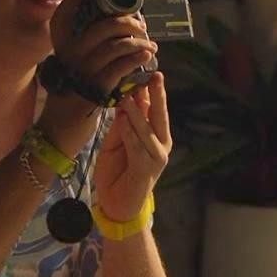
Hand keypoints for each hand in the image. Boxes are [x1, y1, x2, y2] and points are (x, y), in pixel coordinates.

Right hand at [38, 0, 158, 155]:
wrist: (57, 131)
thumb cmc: (69, 99)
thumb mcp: (71, 68)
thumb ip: (86, 50)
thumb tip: (116, 30)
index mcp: (62, 45)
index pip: (72, 10)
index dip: (96, 1)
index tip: (118, 5)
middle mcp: (70, 53)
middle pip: (104, 25)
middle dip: (128, 23)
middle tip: (141, 28)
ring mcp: (81, 69)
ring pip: (116, 45)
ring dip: (139, 43)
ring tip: (150, 47)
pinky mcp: (94, 87)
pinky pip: (121, 66)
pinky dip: (137, 59)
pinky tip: (145, 58)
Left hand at [93, 72, 172, 222]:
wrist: (117, 205)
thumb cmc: (116, 172)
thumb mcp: (115, 142)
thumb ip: (122, 124)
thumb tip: (126, 100)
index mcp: (154, 135)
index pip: (154, 108)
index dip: (150, 90)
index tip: (145, 71)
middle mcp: (161, 143)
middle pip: (159, 115)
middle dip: (157, 95)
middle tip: (153, 76)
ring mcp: (157, 156)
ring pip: (147, 129)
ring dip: (137, 113)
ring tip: (129, 96)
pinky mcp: (147, 168)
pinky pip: (137, 146)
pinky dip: (130, 133)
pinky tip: (124, 120)